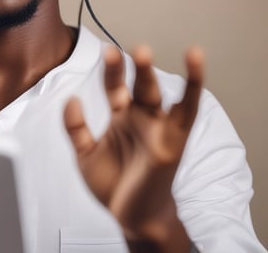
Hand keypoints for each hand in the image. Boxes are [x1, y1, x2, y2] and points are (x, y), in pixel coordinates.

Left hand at [64, 45, 203, 251]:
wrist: (133, 217)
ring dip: (150, 75)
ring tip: (143, 53)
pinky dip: (192, 89)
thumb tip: (71, 99)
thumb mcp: (85, 154)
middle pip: (137, 86)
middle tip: (118, 50)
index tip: (106, 52)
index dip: (111, 71)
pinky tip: (196, 65)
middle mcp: (141, 118)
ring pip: (156, 95)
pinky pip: (186, 113)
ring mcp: (158, 128)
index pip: (115, 87)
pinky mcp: (171, 143)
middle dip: (130, 68)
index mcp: (122, 117)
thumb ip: (76, 128)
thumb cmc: (114, 184)